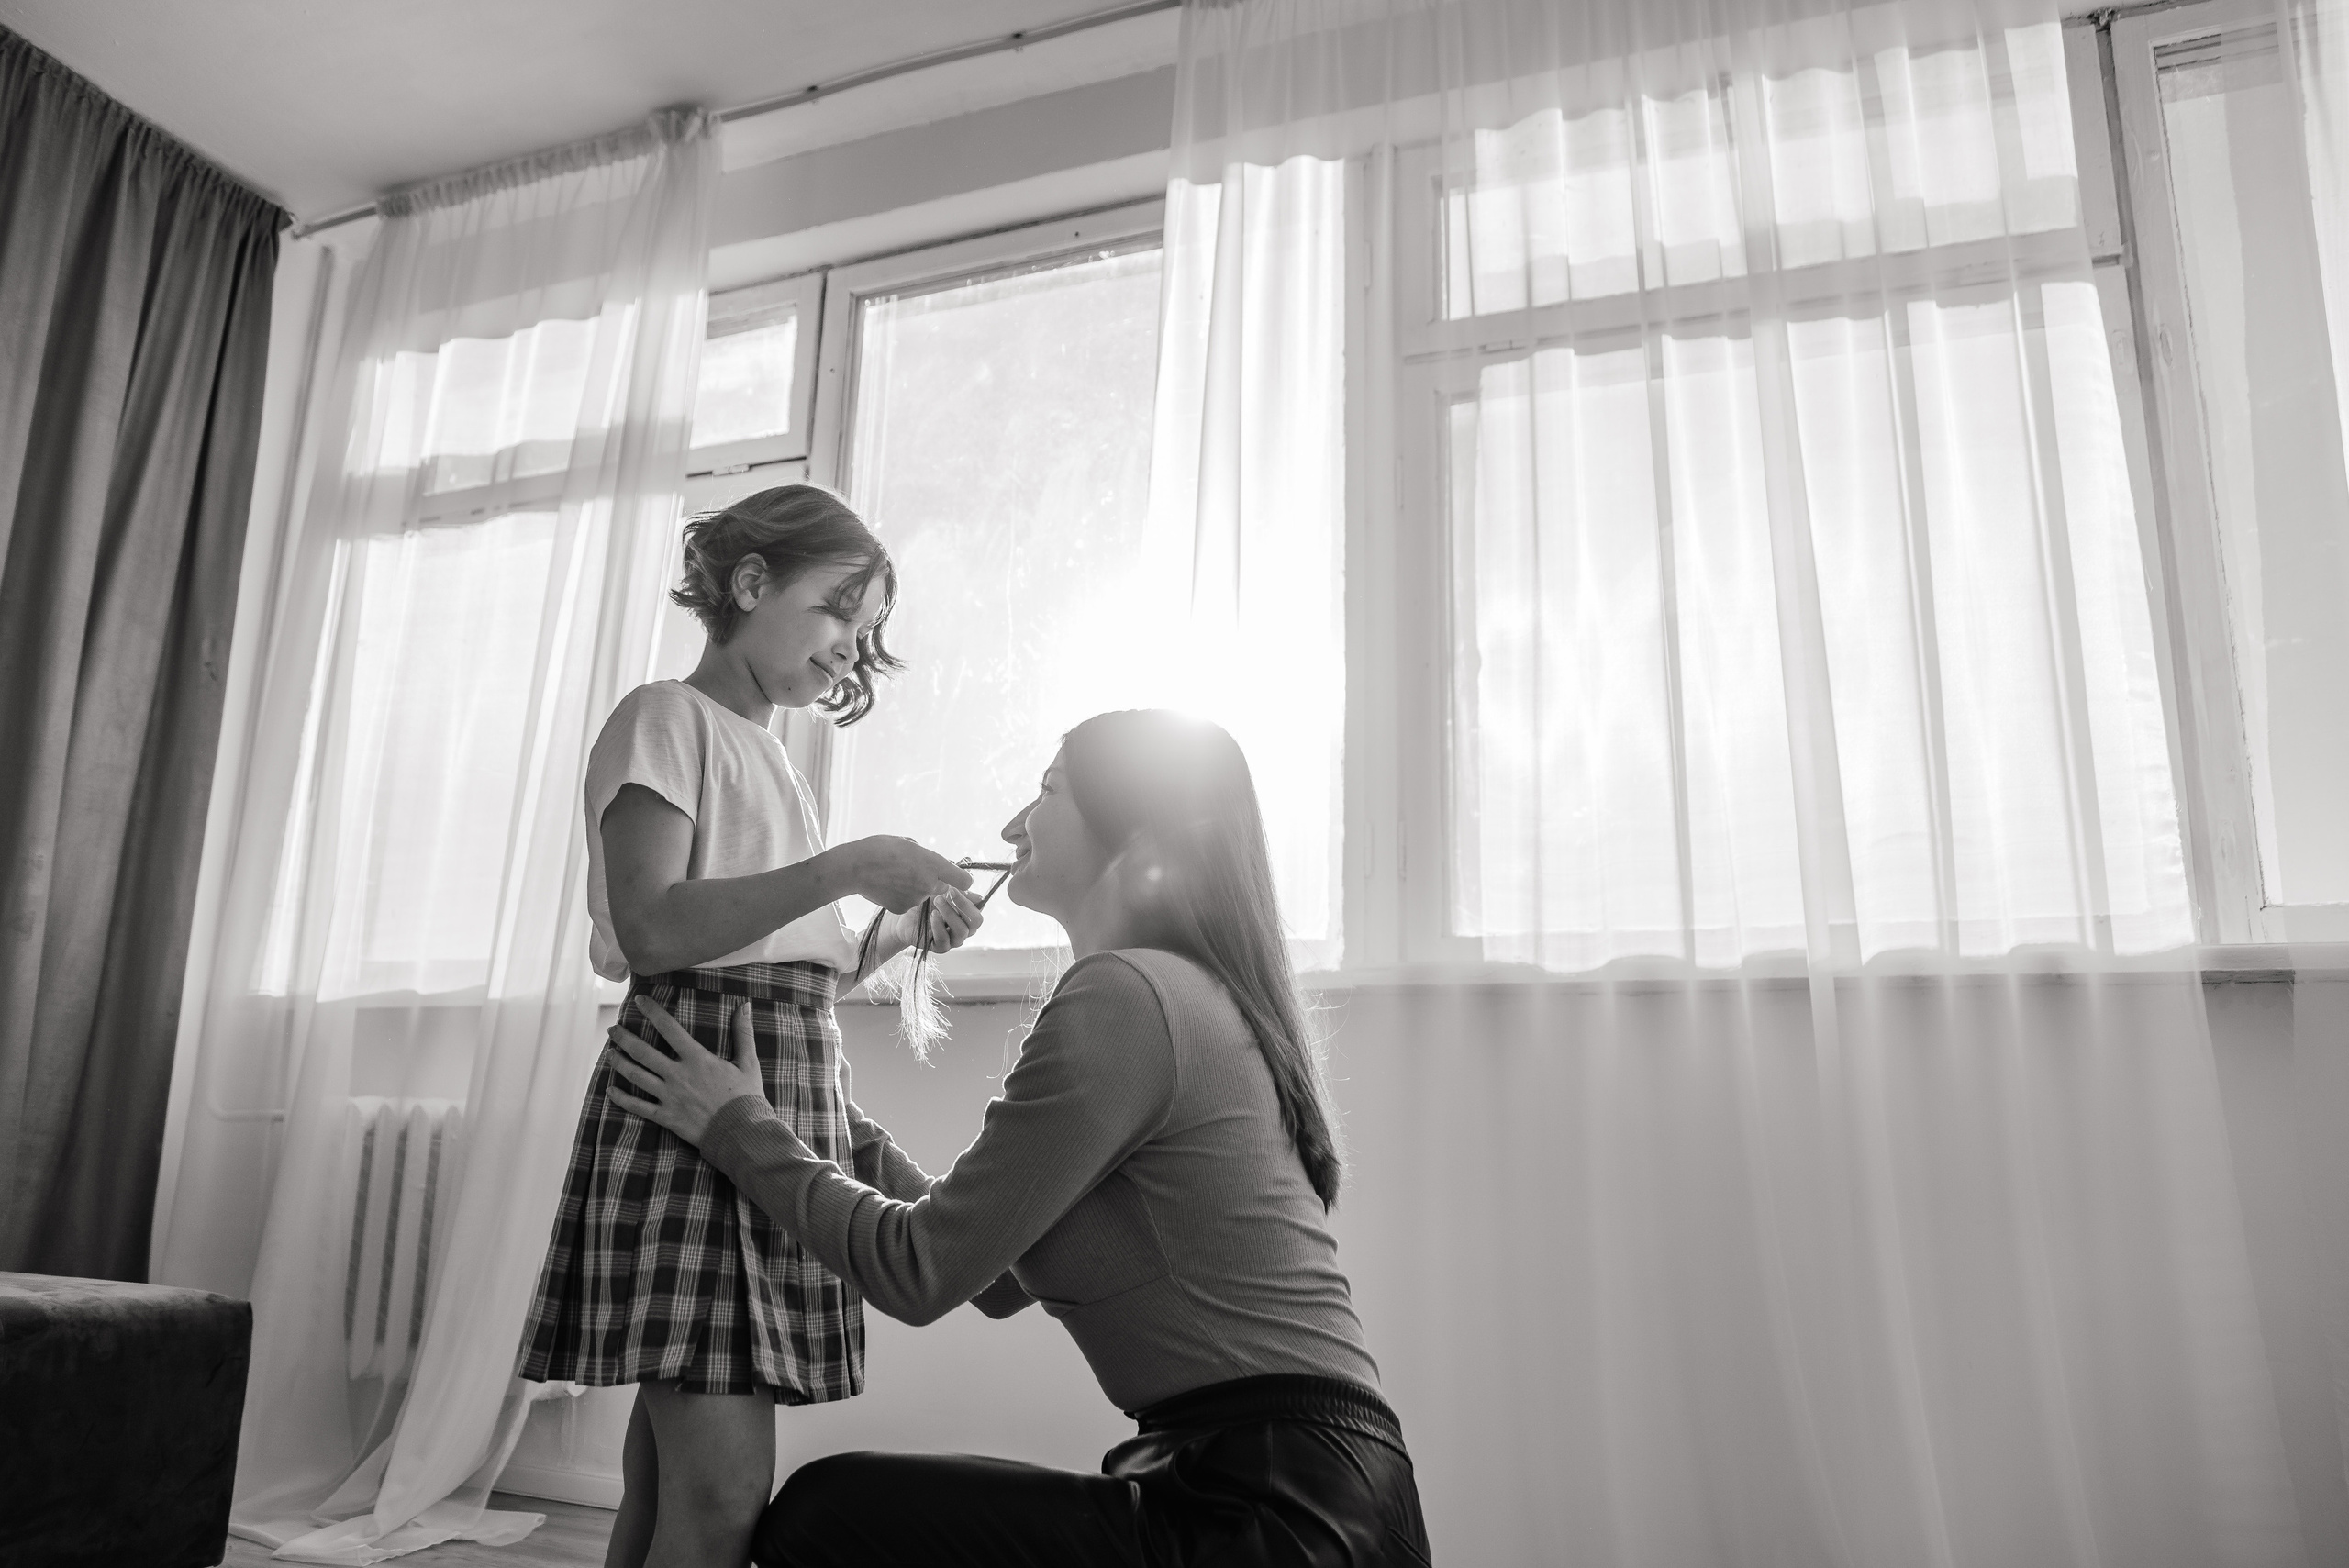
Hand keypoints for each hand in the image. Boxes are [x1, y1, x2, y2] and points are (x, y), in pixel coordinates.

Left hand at [604, 998, 764, 1145]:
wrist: (741, 1132)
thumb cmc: (747, 1097)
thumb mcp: (749, 1062)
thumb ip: (744, 1032)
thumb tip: (746, 1005)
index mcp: (697, 1059)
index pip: (669, 1028)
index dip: (653, 1011)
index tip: (639, 1000)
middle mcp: (678, 1075)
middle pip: (643, 1052)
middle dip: (625, 1038)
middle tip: (613, 1028)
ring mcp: (669, 1096)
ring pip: (636, 1076)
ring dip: (619, 1062)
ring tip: (609, 1052)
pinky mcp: (666, 1117)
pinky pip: (638, 1107)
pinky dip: (621, 1098)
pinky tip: (610, 1090)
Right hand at [841, 835, 971, 912]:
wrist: (853, 866)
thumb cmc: (880, 848)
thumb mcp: (909, 844)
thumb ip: (926, 856)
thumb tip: (934, 865)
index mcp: (933, 863)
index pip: (964, 880)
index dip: (960, 879)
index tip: (953, 876)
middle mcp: (929, 884)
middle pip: (941, 887)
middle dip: (933, 881)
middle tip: (913, 871)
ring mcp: (915, 899)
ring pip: (922, 895)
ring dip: (913, 887)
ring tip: (893, 875)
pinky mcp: (902, 909)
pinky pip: (907, 903)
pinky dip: (900, 896)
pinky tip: (886, 886)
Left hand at [896, 887, 983, 954]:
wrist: (904, 917)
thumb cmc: (925, 904)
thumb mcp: (942, 893)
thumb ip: (960, 893)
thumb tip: (979, 896)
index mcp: (968, 916)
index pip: (978, 910)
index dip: (969, 900)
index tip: (953, 888)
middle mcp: (964, 929)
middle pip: (976, 921)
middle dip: (963, 905)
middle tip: (949, 892)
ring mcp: (954, 940)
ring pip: (961, 931)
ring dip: (950, 914)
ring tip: (937, 901)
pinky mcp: (941, 947)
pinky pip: (944, 940)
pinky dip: (939, 926)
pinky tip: (932, 915)